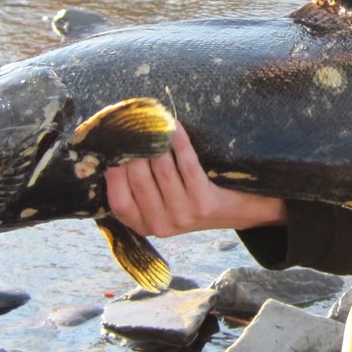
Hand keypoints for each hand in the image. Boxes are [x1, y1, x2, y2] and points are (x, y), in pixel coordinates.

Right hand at [105, 125, 285, 236]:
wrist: (238, 211)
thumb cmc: (194, 199)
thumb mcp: (162, 205)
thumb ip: (140, 189)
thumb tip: (113, 152)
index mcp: (145, 227)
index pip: (118, 201)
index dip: (113, 172)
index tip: (114, 147)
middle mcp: (162, 225)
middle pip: (138, 179)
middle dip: (135, 148)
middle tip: (135, 126)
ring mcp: (183, 215)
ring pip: (161, 168)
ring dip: (157, 141)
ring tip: (155, 124)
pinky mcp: (204, 202)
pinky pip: (186, 163)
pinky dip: (179, 141)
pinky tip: (175, 126)